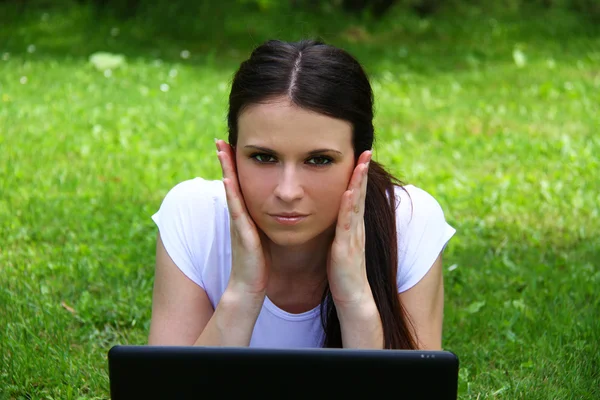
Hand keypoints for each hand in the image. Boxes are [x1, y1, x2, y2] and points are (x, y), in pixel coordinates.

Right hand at [215, 139, 269, 295]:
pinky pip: (236, 210)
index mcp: (245, 215)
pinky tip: (228, 179)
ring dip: (226, 170)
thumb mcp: (260, 235)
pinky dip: (231, 194)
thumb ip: (261, 221)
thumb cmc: (258, 262)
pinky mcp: (243, 234)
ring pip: (231, 191)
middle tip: (220, 139)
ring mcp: (238, 223)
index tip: (231, 145)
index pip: (239, 185)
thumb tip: (272, 208)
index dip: (234, 165)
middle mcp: (238, 216)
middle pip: (231, 182)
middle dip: (226, 161)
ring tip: (221, 149)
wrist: (249, 285)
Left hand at [327, 150, 372, 307]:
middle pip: (360, 195)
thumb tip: (335, 214)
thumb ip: (341, 228)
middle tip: (366, 150)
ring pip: (355, 205)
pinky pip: (346, 225)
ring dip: (358, 184)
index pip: (357, 195)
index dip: (359, 175)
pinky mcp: (345, 249)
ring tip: (360, 164)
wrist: (352, 296)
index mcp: (354, 226)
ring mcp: (353, 237)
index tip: (361, 156)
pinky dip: (348, 207)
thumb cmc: (343, 271)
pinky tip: (347, 193)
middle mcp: (357, 228)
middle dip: (363, 172)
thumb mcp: (341, 244)